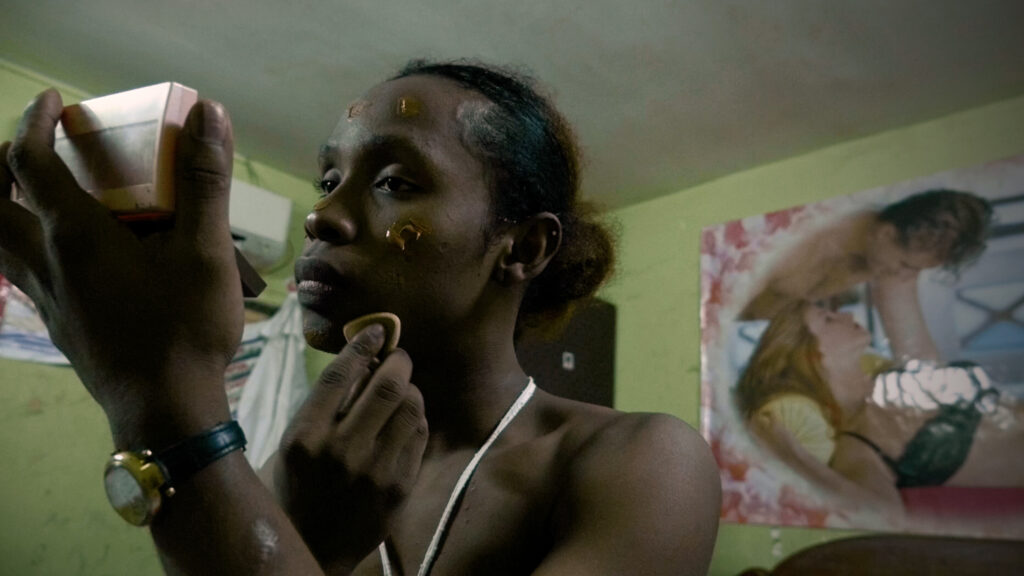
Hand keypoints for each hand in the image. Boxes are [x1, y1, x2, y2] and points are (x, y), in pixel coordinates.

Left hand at [0, 90, 241, 446]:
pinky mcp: (58, 324)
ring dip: (3, 205)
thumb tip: (207, 112)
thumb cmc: (185, 330)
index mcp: (74, 236)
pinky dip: (26, 245)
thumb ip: (204, 182)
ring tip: (37, 192)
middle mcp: (45, 263)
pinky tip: (68, 253)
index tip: (54, 101)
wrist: (165, 412)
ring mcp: (46, 298)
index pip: (28, 161)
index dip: (33, 121)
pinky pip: (19, 272)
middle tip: (32, 146)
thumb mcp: (207, 252)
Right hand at [277, 325, 427, 571]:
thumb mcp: (289, 445)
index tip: (376, 331)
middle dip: (398, 361)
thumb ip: (320, 406)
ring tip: (403, 388)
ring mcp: (374, 471)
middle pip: (387, 385)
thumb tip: (360, 361)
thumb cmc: (294, 488)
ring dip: (411, 388)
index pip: (339, 375)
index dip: (362, 345)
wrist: (312, 548)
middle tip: (398, 357)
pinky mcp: (399, 487)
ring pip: (411, 406)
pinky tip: (406, 418)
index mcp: (304, 437)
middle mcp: (341, 451)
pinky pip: (420, 434)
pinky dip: (417, 417)